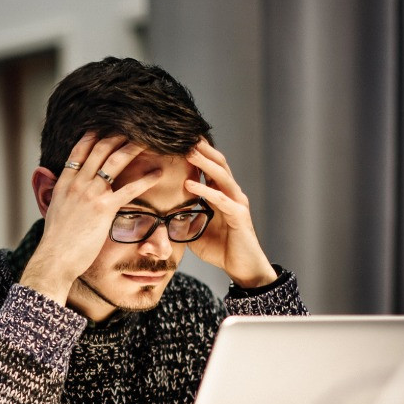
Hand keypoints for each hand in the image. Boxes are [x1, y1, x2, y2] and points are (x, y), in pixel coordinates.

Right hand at [20, 133, 163, 304]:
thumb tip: (60, 190)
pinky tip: (158, 174)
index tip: (106, 126)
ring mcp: (91, 194)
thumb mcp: (53, 211)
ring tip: (150, 140)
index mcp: (64, 183)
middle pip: (100, 149)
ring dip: (133, 148)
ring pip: (115, 162)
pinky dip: (146, 179)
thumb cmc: (56, 241)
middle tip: (134, 127)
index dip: (94, 135)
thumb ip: (58, 195)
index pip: (79, 150)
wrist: (55, 258)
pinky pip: (129, 189)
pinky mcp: (104, 209)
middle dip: (118, 135)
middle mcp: (77, 183)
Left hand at [184, 139, 277, 287]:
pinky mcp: (239, 216)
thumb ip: (183, 220)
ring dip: (204, 162)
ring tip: (188, 151)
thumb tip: (161, 216)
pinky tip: (189, 184)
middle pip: (218, 164)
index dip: (198, 155)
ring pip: (221, 176)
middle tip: (185, 135)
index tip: (180, 141)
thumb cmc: (222, 250)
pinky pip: (220, 199)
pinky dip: (205, 190)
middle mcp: (231, 194)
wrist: (243, 268)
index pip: (210, 168)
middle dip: (202, 149)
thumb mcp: (195, 232)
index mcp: (221, 195)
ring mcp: (237, 203)